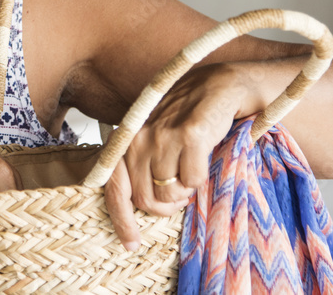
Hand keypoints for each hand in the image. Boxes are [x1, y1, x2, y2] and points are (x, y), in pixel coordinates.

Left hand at [103, 63, 247, 248]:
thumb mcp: (156, 140)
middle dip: (165, 207)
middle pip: (145, 199)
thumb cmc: (187, 118)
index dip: (121, 220)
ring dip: (185, 192)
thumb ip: (143, 167)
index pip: (113, 186)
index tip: (131, 244)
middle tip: (180, 197)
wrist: (219, 87)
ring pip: (169, 193)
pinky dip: (200, 180)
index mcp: (127, 140)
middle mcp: (139, 137)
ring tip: (191, 172)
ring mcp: (162, 135)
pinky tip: (202, 160)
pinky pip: (193, 181)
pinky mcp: (189, 135)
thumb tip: (137, 207)